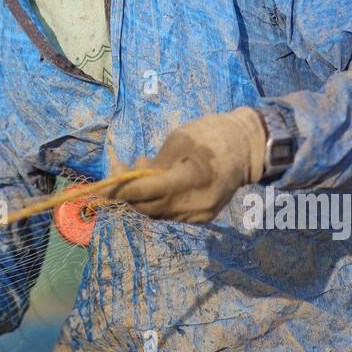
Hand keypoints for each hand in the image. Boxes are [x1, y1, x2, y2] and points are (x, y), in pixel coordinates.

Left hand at [109, 108, 266, 223]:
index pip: (145, 192)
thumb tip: (132, 178)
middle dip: (128, 192)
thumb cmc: (211, 134)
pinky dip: (160, 199)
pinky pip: (171, 213)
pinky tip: (162, 180)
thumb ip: (154, 163)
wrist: (247, 147)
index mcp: (189, 179)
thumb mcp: (179, 139)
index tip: (104, 182)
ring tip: (147, 166)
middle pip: (148, 208)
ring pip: (158, 212)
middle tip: (122, 167)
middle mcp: (194, 203)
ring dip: (144, 195)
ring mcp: (199, 214)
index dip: (121, 189)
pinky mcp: (203, 217)